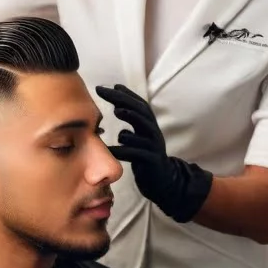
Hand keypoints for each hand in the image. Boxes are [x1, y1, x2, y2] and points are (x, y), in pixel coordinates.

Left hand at [95, 84, 212, 222]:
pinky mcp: (151, 161)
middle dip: (123, 99)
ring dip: (131, 119)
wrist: (162, 181)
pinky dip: (123, 150)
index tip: (108, 86)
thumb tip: (117, 104)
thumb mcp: (139, 136)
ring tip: (117, 112)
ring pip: (144, 130)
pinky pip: (137, 154)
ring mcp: (154, 146)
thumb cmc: (145, 156)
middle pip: (141, 112)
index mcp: (149, 125)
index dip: (125, 94)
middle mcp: (153, 132)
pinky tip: (110, 149)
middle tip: (104, 92)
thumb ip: (131, 120)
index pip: (139, 104)